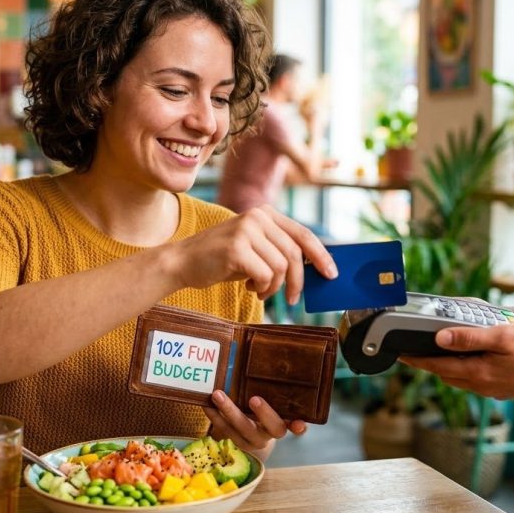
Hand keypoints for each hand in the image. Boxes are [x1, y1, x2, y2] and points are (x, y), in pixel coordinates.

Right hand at [169, 206, 336, 304]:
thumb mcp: (254, 247)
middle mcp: (257, 216)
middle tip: (292, 299)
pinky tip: (249, 287)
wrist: (182, 261)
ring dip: (275, 287)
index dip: (320, 256)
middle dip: (297, 281)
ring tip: (260, 289)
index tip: (330, 274)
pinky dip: (262, 288)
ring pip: (281, 267)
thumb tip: (313, 266)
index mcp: (265, 213)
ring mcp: (246, 230)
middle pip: (294, 254)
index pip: (303, 234)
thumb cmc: (221, 259)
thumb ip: (279, 250)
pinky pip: (265, 275)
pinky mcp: (236, 248)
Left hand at [203, 390, 305, 460]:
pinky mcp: (233, 440)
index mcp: (282, 424)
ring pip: (241, 430)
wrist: (251, 433)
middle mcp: (268, 435)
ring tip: (217, 395)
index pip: (295, 426)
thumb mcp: (273, 402)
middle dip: (263, 414)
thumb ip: (278, 390)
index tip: (298, 424)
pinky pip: (223, 430)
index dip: (298, 427)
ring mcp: (250, 440)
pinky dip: (214, 416)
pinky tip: (206, 403)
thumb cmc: (264, 409)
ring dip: (229, 413)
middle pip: (270, 429)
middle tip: (255, 399)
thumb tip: (281, 357)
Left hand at [399, 323, 513, 399]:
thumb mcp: (502, 336)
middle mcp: (483, 386)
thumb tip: (439, 339)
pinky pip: (477, 381)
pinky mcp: (505, 389)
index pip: (438, 367)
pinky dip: (466, 371)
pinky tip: (472, 359)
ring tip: (440, 352)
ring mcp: (495, 391)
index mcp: (478, 373)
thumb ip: (469, 338)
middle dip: (430, 364)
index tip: (400, 355)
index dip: (417, 361)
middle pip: (447, 375)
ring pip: (462, 380)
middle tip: (416, 351)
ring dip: (448, 368)